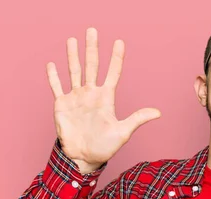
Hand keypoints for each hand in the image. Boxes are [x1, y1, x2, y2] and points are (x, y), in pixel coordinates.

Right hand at [46, 28, 160, 173]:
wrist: (84, 157)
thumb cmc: (105, 147)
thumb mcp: (123, 132)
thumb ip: (138, 118)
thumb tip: (158, 112)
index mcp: (106, 98)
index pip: (113, 73)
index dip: (116, 58)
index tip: (119, 42)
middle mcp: (91, 94)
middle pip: (92, 66)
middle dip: (92, 48)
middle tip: (92, 30)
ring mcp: (76, 98)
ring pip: (74, 71)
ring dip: (73, 55)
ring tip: (73, 39)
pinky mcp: (62, 105)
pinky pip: (57, 87)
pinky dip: (53, 76)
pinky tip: (52, 64)